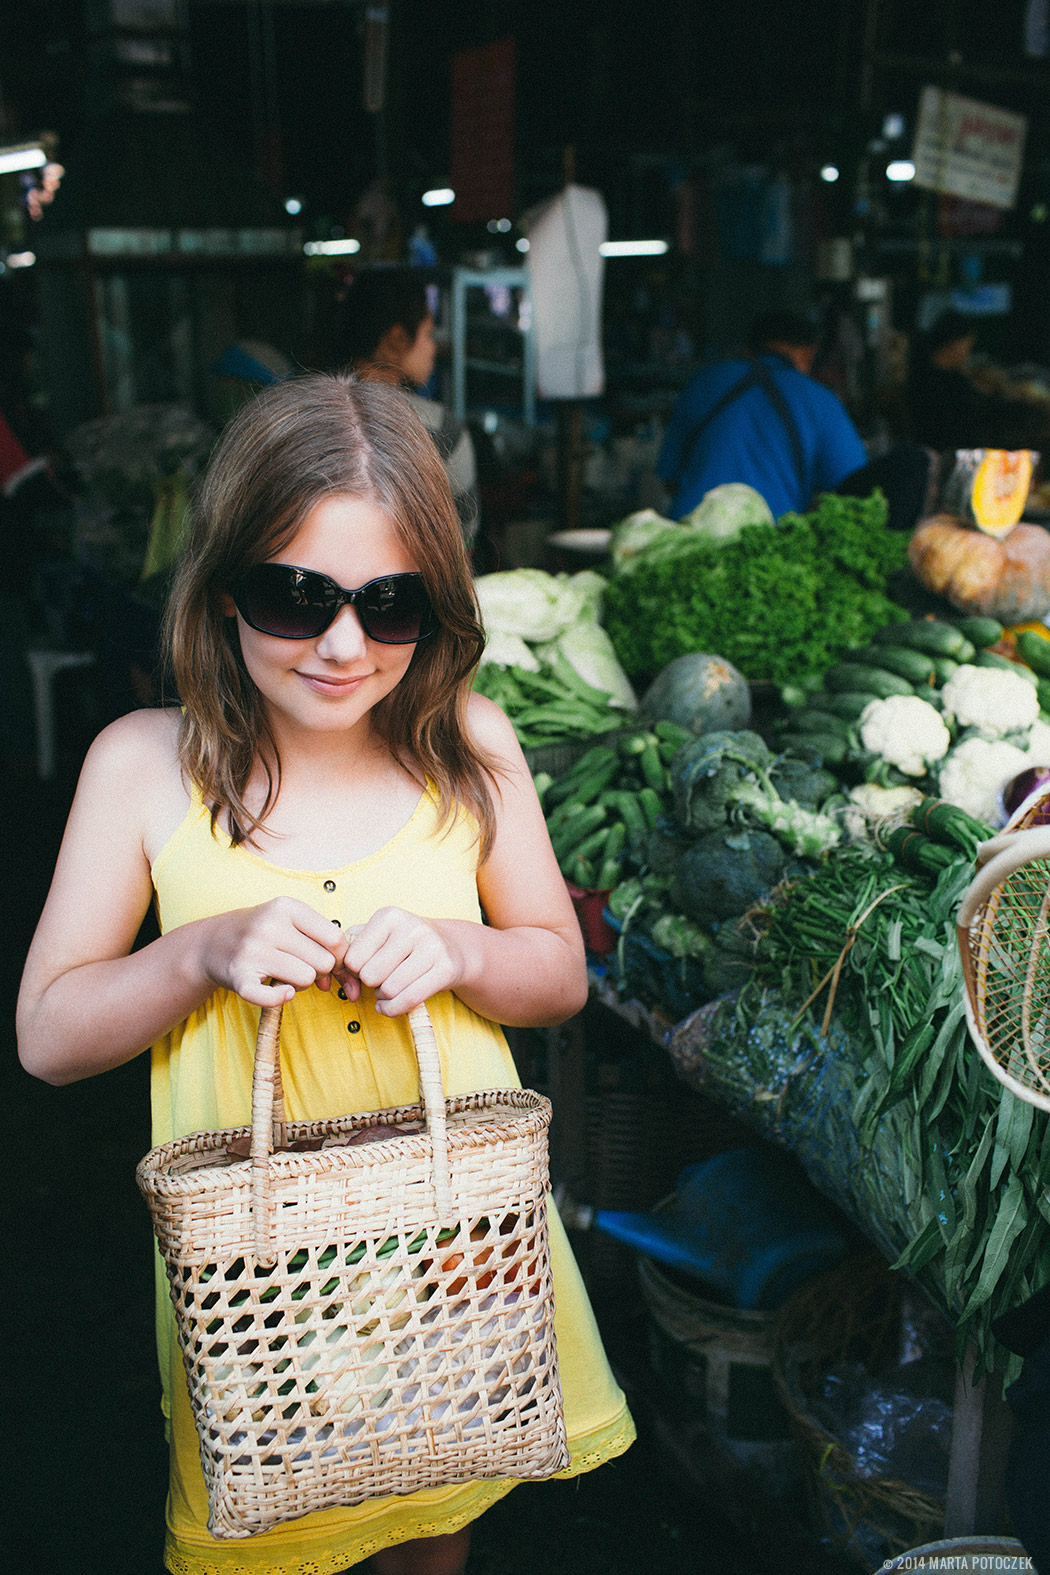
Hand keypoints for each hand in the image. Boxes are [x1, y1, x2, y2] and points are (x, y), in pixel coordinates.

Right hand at [200, 897, 354, 1007]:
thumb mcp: (292, 925)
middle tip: (304, 968)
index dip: (339, 956)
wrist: (212, 942)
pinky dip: (281, 999)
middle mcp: (269, 925)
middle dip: (320, 971)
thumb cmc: (265, 934)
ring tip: (287, 975)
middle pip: (323, 962)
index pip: (335, 938)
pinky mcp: (239, 977)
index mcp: (287, 907)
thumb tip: (355, 985)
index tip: (330, 962)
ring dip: (302, 984)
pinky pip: (274, 997)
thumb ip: (326, 946)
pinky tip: (279, 991)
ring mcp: (252, 951)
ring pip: (306, 979)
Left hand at [341, 907, 462, 1016]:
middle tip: (379, 978)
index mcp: (389, 916)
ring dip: (382, 997)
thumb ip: (350, 953)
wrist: (449, 946)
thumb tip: (345, 983)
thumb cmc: (402, 944)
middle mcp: (412, 927)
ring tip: (387, 988)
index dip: (353, 970)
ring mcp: (432, 948)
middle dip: (370, 983)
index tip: (364, 967)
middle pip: (370, 975)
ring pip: (389, 990)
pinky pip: (408, 1000)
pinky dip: (392, 1010)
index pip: (353, 958)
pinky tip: (388, 1006)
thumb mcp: (376, 937)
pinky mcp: (445, 970)